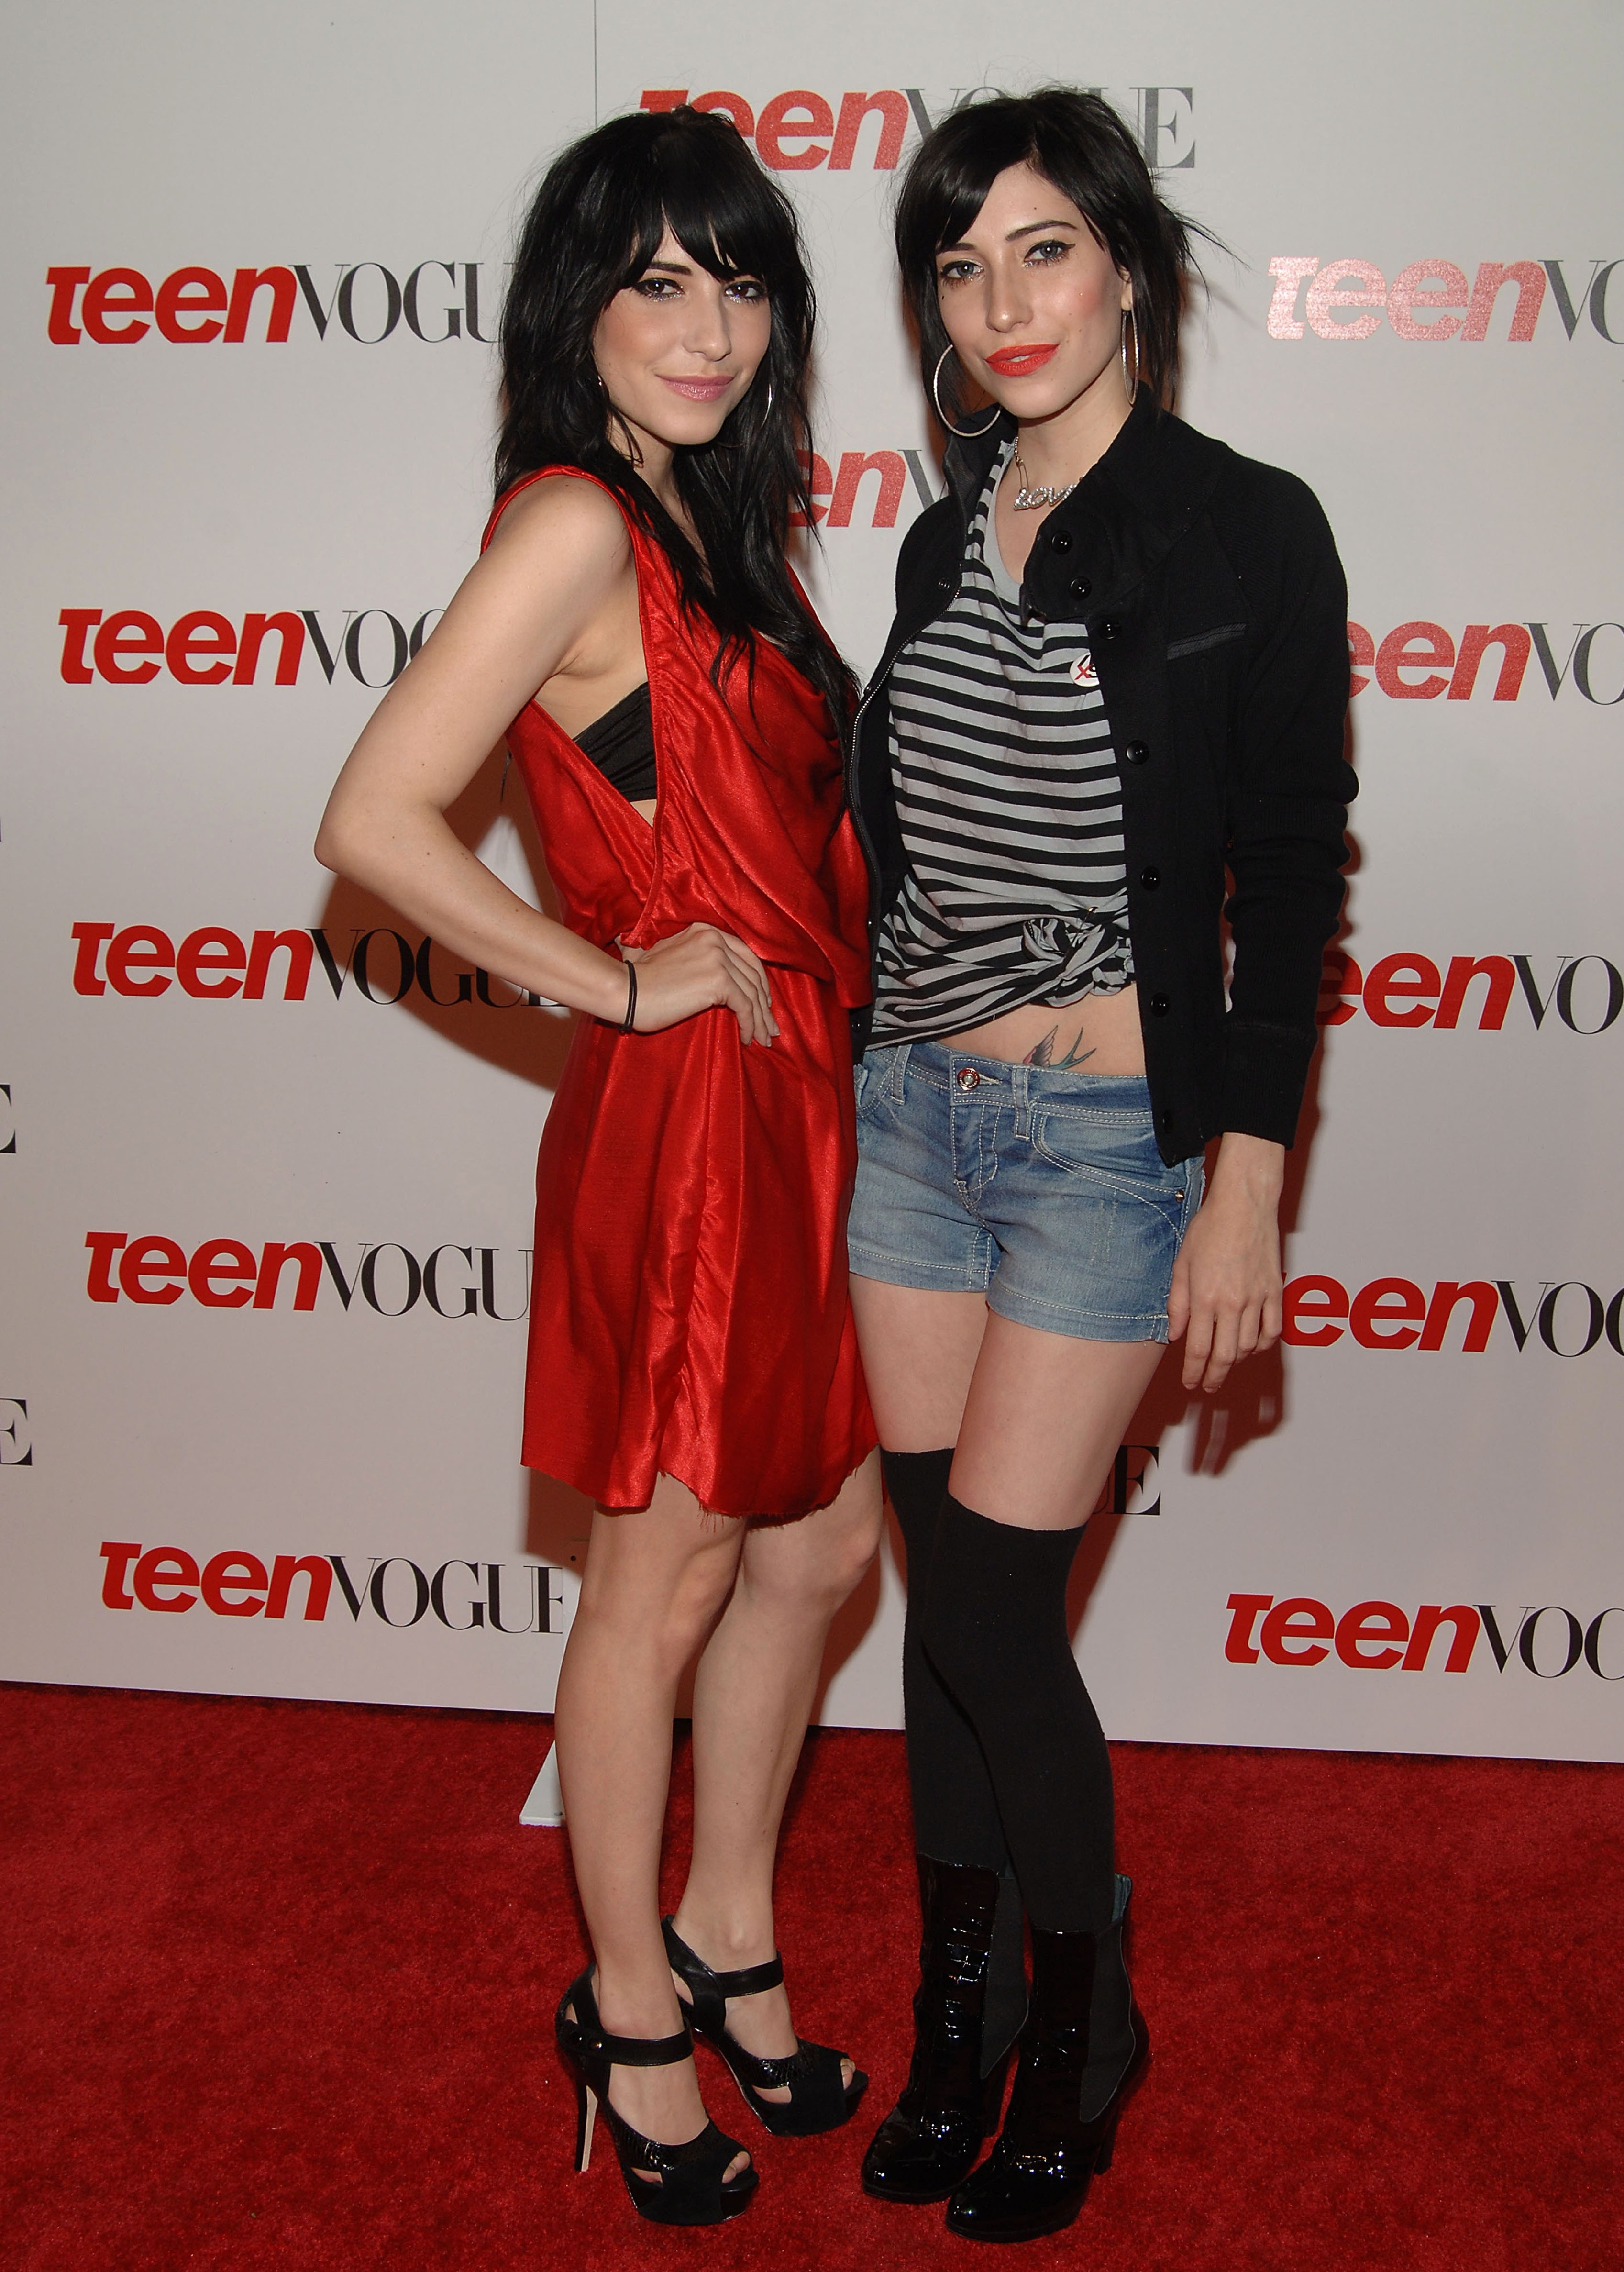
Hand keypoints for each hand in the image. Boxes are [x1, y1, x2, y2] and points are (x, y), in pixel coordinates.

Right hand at [622, 924, 779, 1046]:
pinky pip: (745, 1006)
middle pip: (754, 973)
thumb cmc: (637, 979)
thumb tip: (712, 979)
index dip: (758, 980)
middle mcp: (715, 939)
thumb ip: (692, 957)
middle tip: (770, 1025)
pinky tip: (748, 1038)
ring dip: (761, 1018)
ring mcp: (718, 958)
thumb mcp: (668, 956)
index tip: (763, 1002)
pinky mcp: (718, 980)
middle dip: (765, 1002)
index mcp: (705, 931)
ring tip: (764, 1038)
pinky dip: (749, 1024)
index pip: (745, 955)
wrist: (624, 990)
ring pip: (753, 992)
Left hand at [1166, 1134, 1284, 1392]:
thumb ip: (1177, 1303)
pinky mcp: (1275, 1291)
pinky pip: (1272, 1329)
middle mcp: (1232, 1303)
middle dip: (1214, 1376)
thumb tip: (1175, 1335)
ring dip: (1236, 1361)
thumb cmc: (1209, 1229)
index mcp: (1204, 1297)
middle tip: (1207, 1385)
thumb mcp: (1181, 1264)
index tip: (1190, 1383)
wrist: (1244, 1205)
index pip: (1197, 1349)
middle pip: (1225, 1355)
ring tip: (1225, 1362)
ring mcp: (1257, 1299)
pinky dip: (1262, 1344)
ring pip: (1249, 1346)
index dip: (1193, 1372)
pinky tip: (1252, 1345)